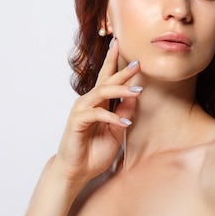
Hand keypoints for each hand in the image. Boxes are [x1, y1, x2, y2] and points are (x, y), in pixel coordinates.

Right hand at [53, 39, 141, 187]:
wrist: (76, 171)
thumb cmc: (94, 151)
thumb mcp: (116, 131)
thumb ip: (124, 113)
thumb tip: (136, 97)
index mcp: (98, 103)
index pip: (106, 77)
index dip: (113, 61)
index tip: (119, 44)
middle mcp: (88, 102)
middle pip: (106, 81)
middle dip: (122, 71)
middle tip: (138, 63)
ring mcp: (81, 111)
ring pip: (101, 94)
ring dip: (121, 91)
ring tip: (138, 91)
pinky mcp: (76, 122)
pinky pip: (96, 114)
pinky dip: (111, 117)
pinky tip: (124, 122)